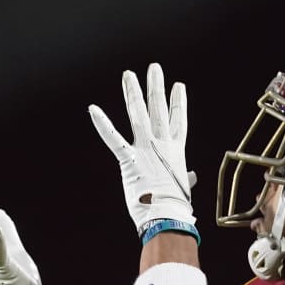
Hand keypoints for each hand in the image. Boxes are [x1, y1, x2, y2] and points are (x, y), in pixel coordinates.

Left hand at [89, 63, 195, 234]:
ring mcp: (145, 150)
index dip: (178, 103)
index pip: (179, 121)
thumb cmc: (176, 207)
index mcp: (176, 152)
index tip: (178, 86)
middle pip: (159, 109)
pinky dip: (103, 125)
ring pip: (138, 115)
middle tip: (154, 68)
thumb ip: (185, 179)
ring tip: (129, 75)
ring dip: (132, 93)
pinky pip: (114, 139)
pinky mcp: (129, 160)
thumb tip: (191, 177)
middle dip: (156, 87)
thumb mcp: (182, 189)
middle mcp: (162, 145)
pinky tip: (93, 109)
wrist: (168, 216)